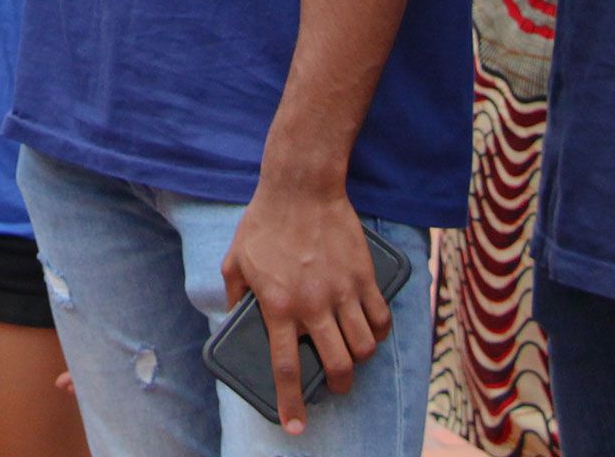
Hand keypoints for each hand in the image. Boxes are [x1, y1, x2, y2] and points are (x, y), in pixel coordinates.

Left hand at [220, 182, 389, 432]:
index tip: (295, 426)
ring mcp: (343, 291)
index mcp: (278, 306)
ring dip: (360, 359)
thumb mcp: (235, 259)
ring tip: (352, 356)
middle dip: (339, 387)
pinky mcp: (365, 276)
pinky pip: (381, 318)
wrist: (301, 187)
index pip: (286, 368)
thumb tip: (234, 316)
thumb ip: (234, 293)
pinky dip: (379, 332)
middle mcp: (314, 305)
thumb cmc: (264, 222)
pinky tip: (371, 330)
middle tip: (335, 387)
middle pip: (339, 366)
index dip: (291, 403)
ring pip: (365, 347)